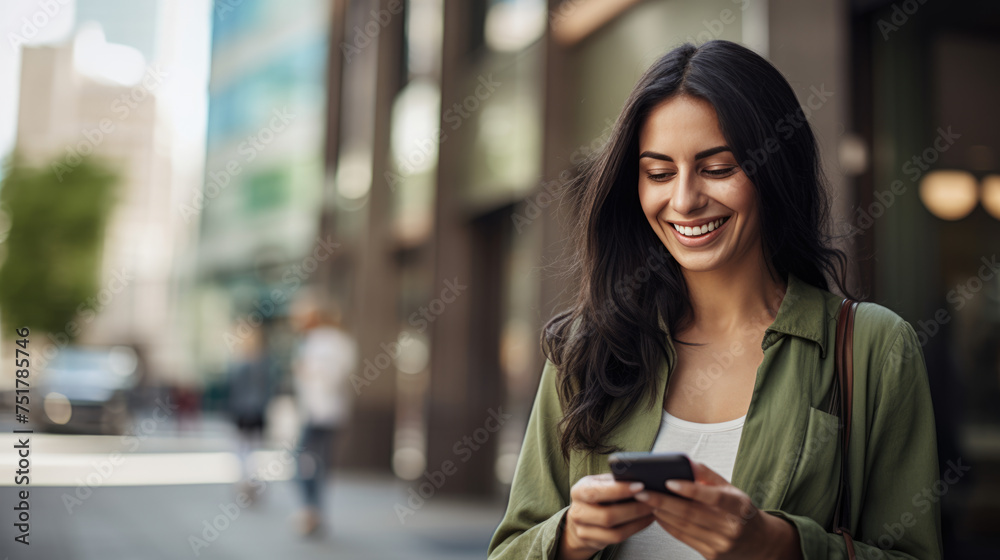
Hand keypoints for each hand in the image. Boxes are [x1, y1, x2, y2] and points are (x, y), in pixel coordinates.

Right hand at [558, 473, 655, 559]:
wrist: (581, 519)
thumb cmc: (597, 496)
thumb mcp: (599, 483)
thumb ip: (613, 481)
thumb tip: (638, 476)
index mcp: (579, 491)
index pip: (597, 492)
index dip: (619, 490)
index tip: (640, 486)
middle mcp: (577, 512)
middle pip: (607, 515)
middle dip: (634, 509)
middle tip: (653, 500)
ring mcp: (583, 530)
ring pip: (615, 531)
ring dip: (638, 521)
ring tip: (652, 510)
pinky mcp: (593, 542)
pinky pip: (618, 539)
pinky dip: (635, 528)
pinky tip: (646, 520)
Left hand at [634, 461, 801, 559]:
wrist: (759, 543)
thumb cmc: (741, 511)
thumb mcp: (732, 490)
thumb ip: (708, 476)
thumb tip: (686, 462)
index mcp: (738, 506)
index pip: (712, 497)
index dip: (690, 489)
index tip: (669, 481)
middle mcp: (731, 526)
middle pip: (691, 513)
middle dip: (663, 501)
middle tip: (643, 491)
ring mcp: (721, 543)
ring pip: (684, 526)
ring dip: (661, 513)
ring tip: (646, 501)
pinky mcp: (712, 555)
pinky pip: (684, 538)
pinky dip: (667, 525)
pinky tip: (658, 514)